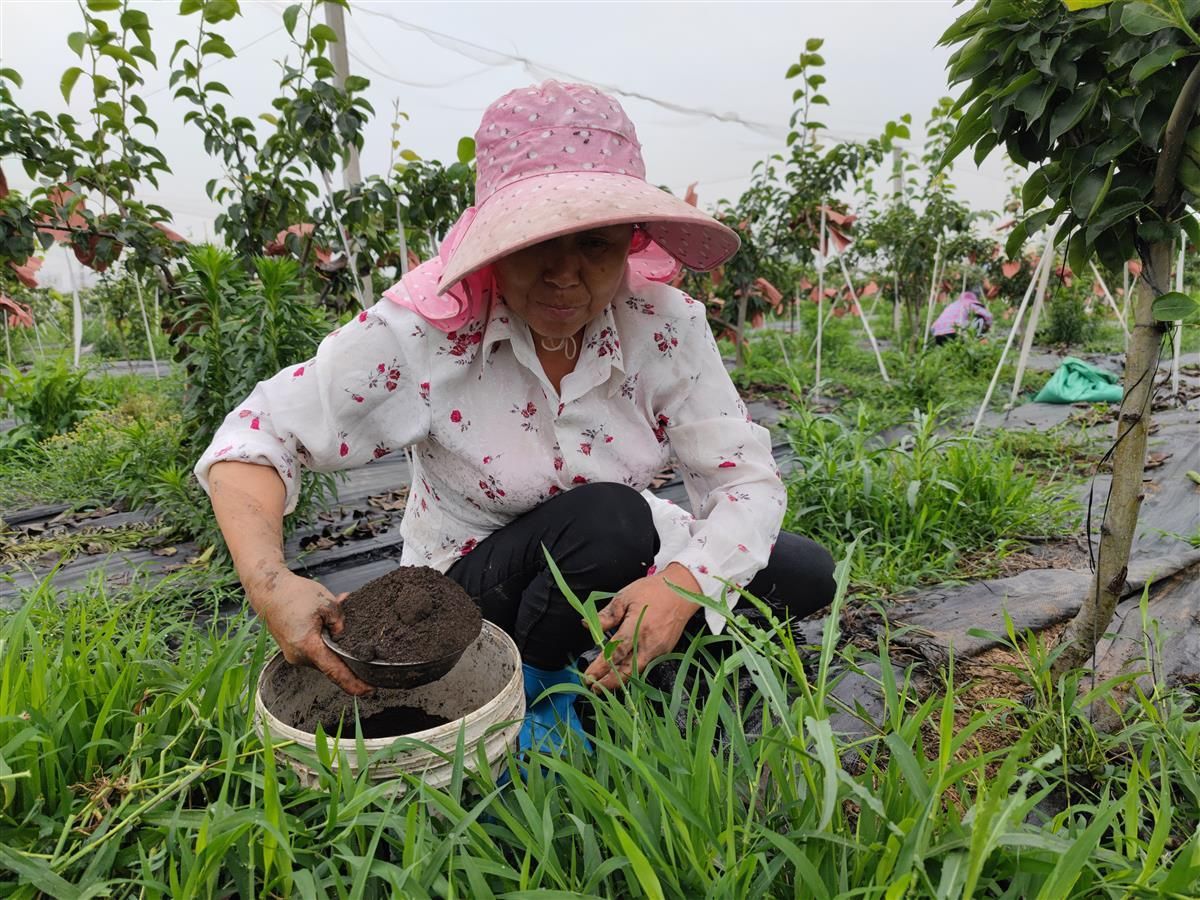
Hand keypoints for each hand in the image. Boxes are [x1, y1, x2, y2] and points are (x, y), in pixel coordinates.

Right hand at [248, 568, 373, 695]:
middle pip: (332, 664)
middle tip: (363, 644)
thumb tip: (345, 636)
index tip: (369, 690)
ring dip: (334, 642)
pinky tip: (327, 620)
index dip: (354, 683)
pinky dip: (324, 638)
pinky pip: (315, 648)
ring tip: (339, 619)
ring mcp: (294, 654)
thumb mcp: (327, 604)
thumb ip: (341, 623)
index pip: (336, 672)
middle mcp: (299, 656)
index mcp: (308, 646)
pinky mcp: (293, 649)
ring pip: (324, 655)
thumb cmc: (294, 594)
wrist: (268, 590)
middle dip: (347, 653)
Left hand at [583, 563, 701, 691]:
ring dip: (620, 679)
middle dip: (609, 682)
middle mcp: (649, 643)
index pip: (615, 652)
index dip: (601, 666)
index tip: (588, 676)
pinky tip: (621, 673)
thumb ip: (607, 615)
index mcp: (637, 628)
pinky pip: (645, 664)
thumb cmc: (652, 591)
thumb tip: (588, 626)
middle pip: (627, 669)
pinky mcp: (665, 651)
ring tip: (604, 684)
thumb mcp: (625, 597)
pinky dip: (632, 671)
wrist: (682, 591)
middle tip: (592, 687)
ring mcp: (659, 649)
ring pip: (636, 670)